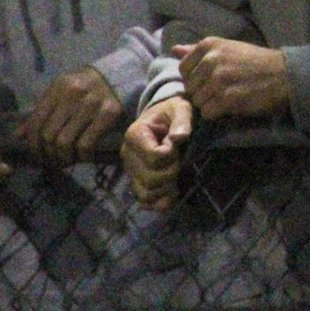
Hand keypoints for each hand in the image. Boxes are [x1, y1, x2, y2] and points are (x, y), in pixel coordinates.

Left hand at [17, 67, 123, 165]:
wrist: (121, 76)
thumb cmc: (86, 87)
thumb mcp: (62, 92)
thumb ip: (42, 112)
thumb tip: (18, 136)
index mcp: (58, 87)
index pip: (36, 122)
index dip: (33, 144)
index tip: (37, 154)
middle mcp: (73, 93)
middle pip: (49, 135)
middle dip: (48, 154)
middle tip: (51, 161)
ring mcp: (92, 103)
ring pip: (65, 142)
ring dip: (63, 158)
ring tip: (65, 160)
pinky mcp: (109, 113)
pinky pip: (86, 144)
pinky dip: (81, 156)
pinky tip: (82, 156)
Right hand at [122, 96, 193, 211]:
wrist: (160, 119)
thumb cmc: (170, 113)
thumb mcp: (180, 108)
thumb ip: (182, 120)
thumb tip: (180, 137)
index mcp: (134, 135)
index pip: (155, 157)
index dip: (171, 155)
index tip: (176, 144)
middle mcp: (127, 155)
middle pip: (151, 179)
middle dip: (171, 172)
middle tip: (178, 160)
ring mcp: (130, 171)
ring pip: (147, 194)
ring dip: (167, 188)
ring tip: (175, 174)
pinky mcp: (135, 182)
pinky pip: (145, 202)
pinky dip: (161, 201)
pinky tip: (172, 189)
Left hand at [174, 38, 289, 120]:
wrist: (283, 75)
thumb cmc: (255, 61)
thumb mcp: (226, 48)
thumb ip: (198, 50)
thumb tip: (174, 50)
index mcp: (209, 45)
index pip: (183, 69)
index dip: (195, 79)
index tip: (211, 80)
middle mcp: (211, 59)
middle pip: (189, 87)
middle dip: (202, 93)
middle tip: (221, 91)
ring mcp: (219, 79)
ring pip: (197, 101)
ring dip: (210, 104)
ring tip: (227, 98)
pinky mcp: (227, 98)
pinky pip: (208, 112)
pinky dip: (217, 113)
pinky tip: (230, 106)